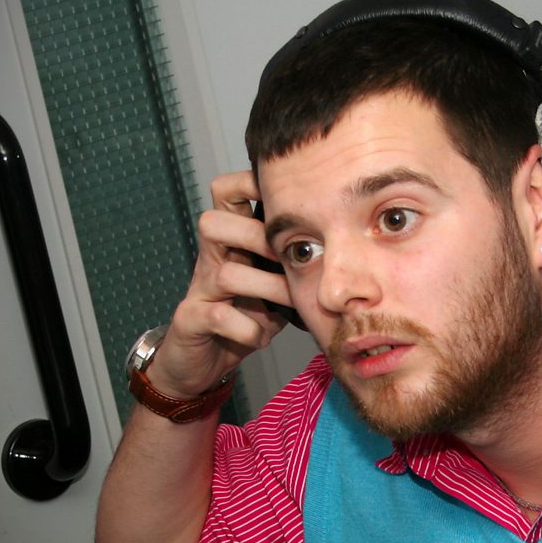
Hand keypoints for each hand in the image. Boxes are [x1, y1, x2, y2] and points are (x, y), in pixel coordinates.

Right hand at [146, 171, 290, 398]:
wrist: (202, 359)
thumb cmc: (246, 314)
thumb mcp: (276, 283)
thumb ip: (299, 262)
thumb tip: (350, 245)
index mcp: (232, 241)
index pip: (226, 192)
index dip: (248, 183)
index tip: (286, 191)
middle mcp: (211, 259)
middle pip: (213, 223)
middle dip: (258, 237)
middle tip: (292, 258)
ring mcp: (199, 289)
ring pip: (226, 273)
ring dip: (268, 288)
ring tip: (291, 302)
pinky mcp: (191, 320)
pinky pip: (218, 317)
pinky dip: (247, 329)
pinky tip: (260, 335)